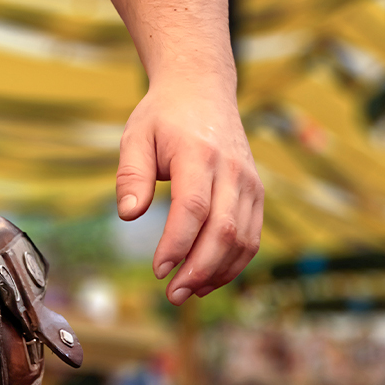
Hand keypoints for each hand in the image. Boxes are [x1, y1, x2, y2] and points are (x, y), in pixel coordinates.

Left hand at [116, 68, 262, 303]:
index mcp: (199, 154)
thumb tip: (128, 215)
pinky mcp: (257, 193)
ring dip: (218, 272)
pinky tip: (207, 278)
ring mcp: (250, 183)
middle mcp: (232, 170)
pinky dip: (233, 263)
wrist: (203, 89)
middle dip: (199, 269)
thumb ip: (131, 175)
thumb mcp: (136, 136)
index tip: (158, 269)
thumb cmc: (163, 116)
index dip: (177, 243)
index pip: (193, 207)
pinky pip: (252, 236)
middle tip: (172, 294)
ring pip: (244, 239)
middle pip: (223, 230)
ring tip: (187, 292)